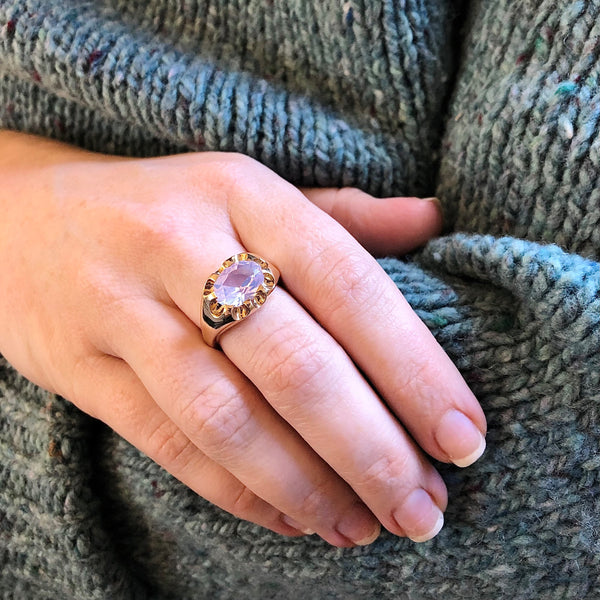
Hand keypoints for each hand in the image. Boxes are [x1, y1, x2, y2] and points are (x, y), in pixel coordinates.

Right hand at [0, 131, 485, 546]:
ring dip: (308, 485)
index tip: (464, 438)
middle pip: (296, 366)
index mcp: (242, 193)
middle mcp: (183, 244)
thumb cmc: (164, 208)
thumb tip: (433, 218)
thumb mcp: (247, 191)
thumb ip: (341, 214)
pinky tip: (292, 516)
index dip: (415, 369)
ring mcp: (123, 307)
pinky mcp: (82, 366)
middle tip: (426, 509)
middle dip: (372, 449)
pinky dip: (239, 491)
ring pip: (230, 419)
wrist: (20, 220)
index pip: (351, 286)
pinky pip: (170, 444)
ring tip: (366, 525)